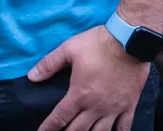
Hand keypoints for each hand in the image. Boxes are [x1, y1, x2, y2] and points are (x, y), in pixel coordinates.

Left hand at [29, 24, 149, 130]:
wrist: (130, 41)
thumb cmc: (98, 44)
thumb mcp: (69, 49)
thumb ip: (49, 64)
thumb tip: (31, 76)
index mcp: (79, 94)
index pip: (59, 118)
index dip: (48, 128)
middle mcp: (95, 106)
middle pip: (78, 130)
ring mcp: (114, 108)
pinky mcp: (129, 105)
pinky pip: (124, 127)